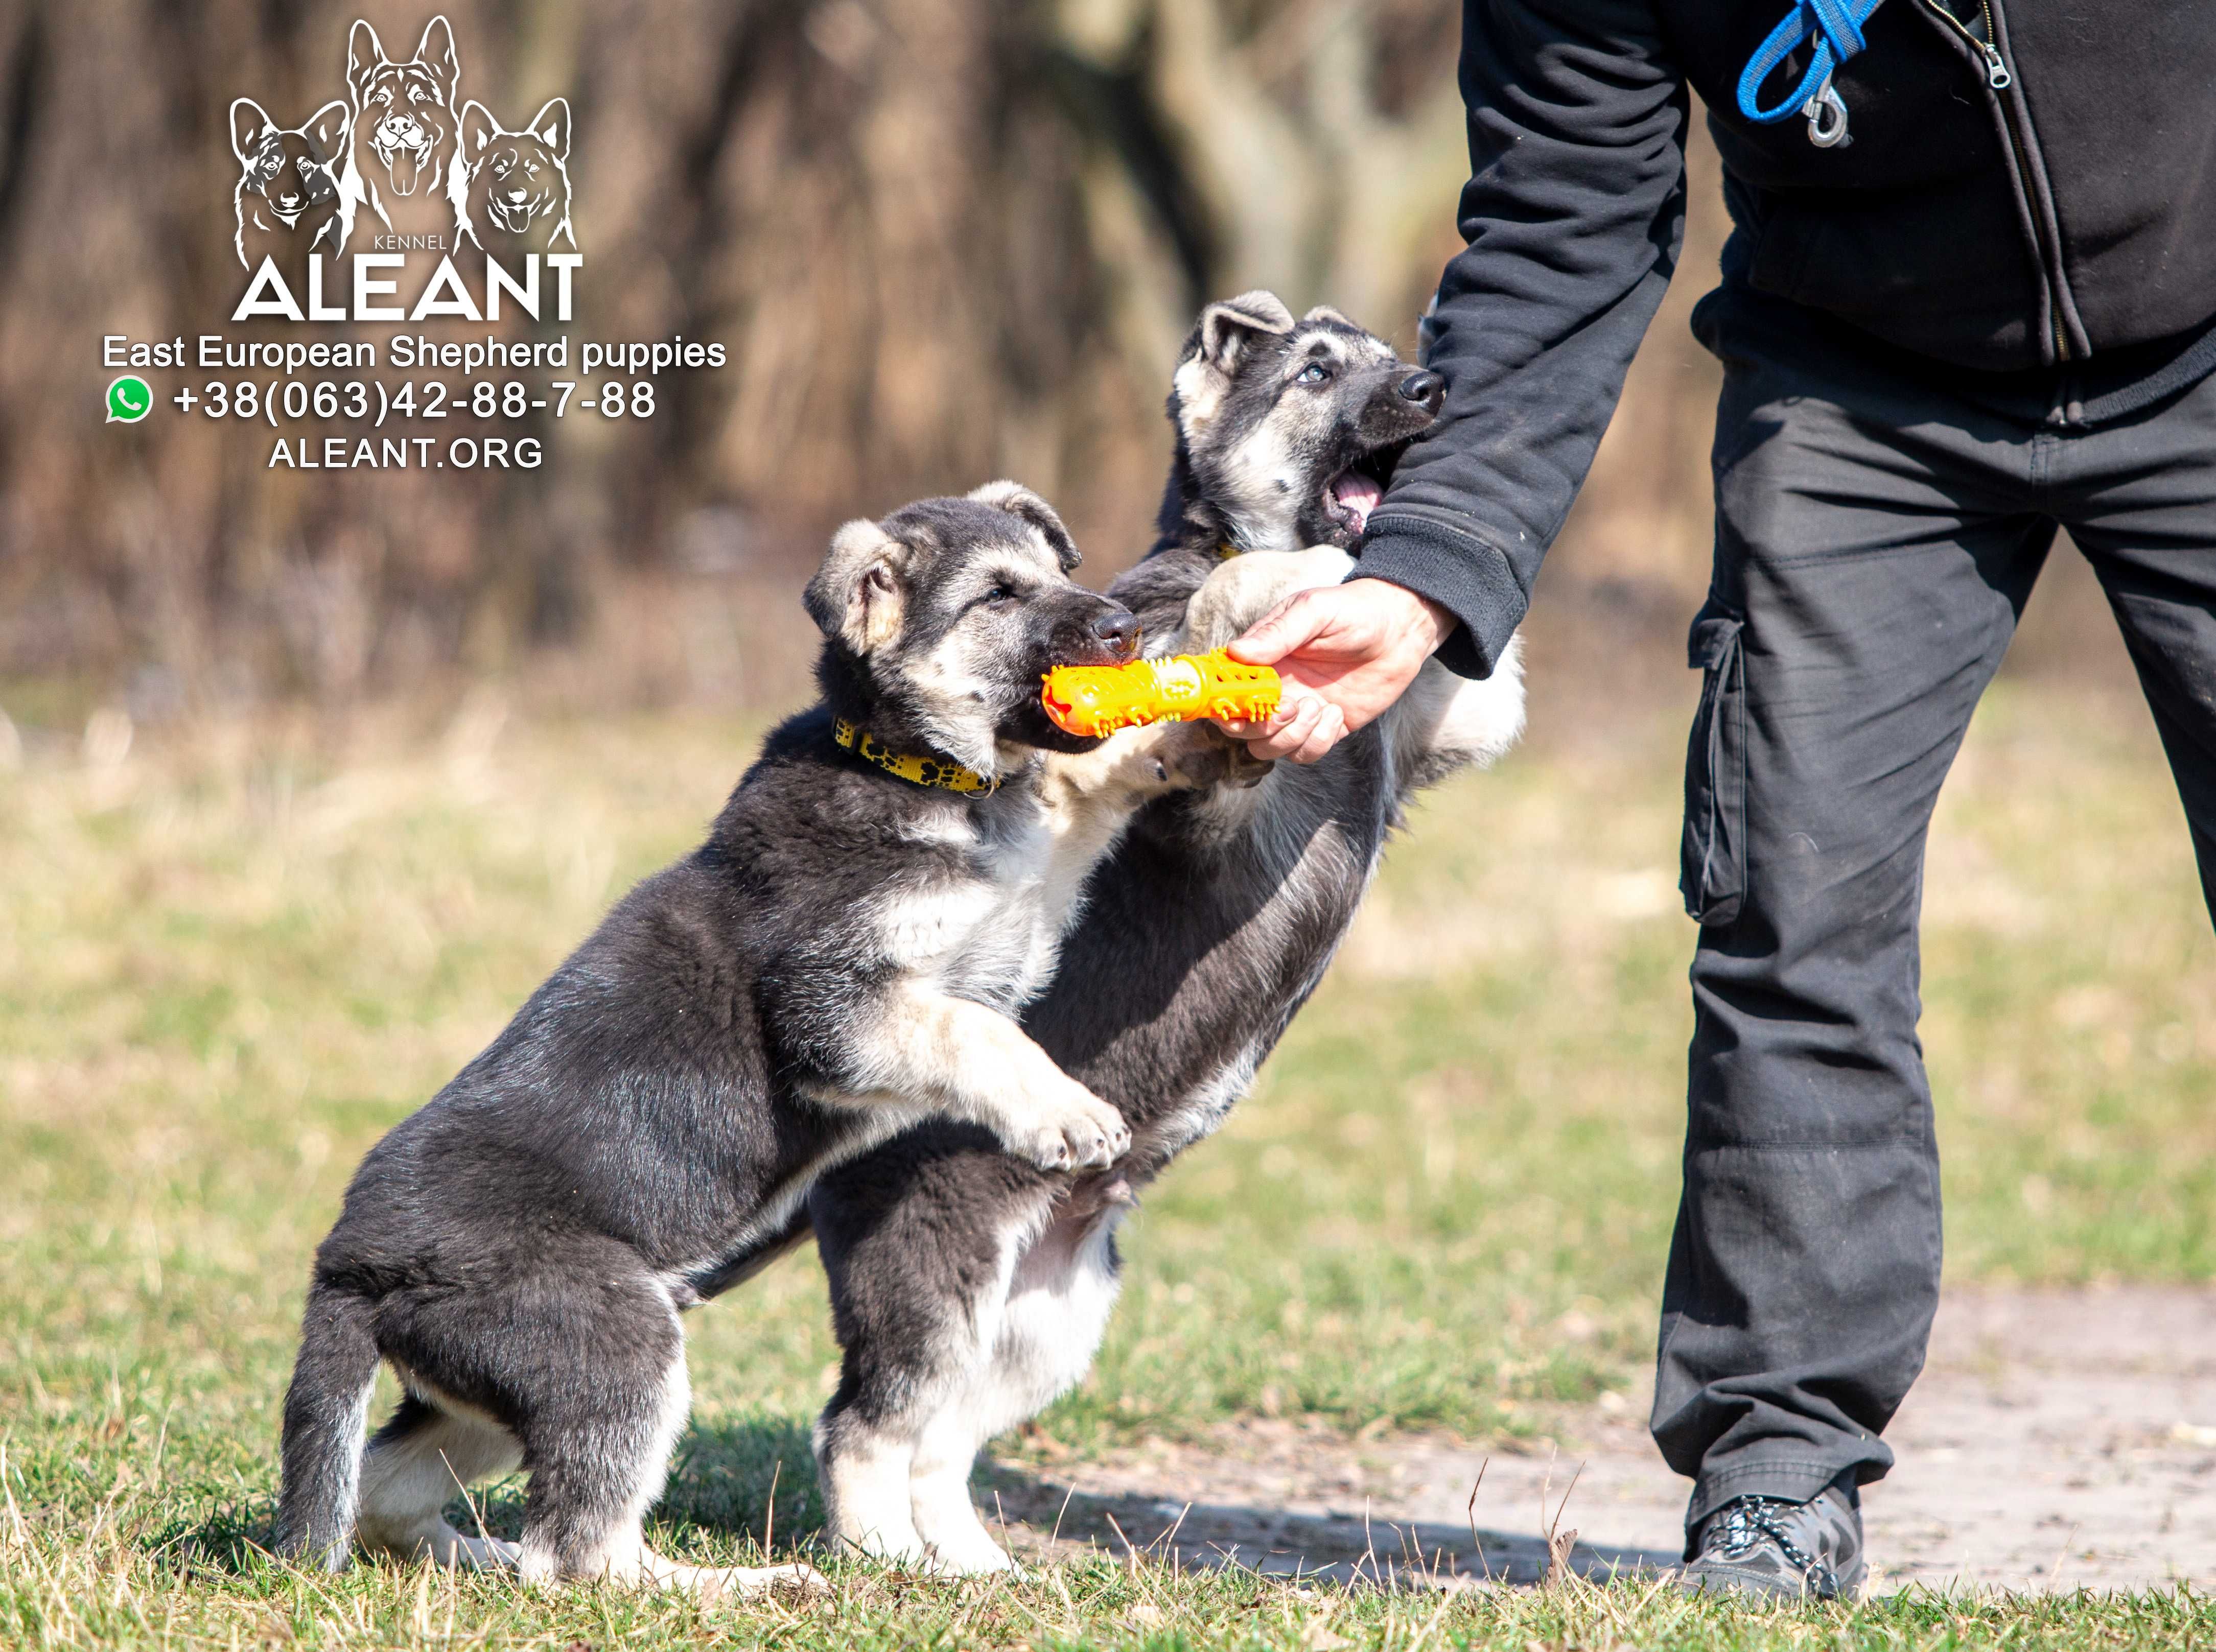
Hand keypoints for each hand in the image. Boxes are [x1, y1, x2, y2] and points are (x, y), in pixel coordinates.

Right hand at [1214, 578, 1452, 762]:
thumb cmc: (1354, 611)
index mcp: (1261, 659)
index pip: (1222, 689)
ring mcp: (1297, 711)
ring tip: (1320, 706)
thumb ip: (1277, 633)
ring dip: (1291, 736)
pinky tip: (1336, 714)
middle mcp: (1273, 689)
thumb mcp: (1315, 611)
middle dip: (1261, 726)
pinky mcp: (1323, 729)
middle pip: (1241, 729)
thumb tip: (1237, 652)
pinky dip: (1317, 742)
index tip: (1236, 709)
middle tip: (1291, 705)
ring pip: (1269, 748)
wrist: (1402, 630)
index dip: (1219, 705)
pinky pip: (1304, 754)